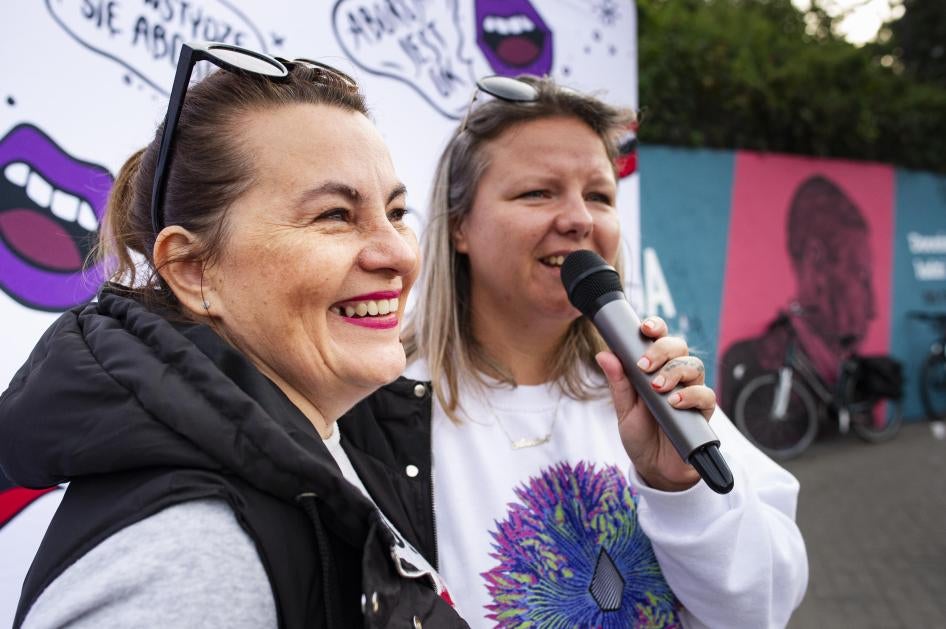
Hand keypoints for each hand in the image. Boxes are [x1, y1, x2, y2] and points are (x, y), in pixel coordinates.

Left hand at [595, 316, 716, 491]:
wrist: (655, 466)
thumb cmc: (640, 433)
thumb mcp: (624, 409)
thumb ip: (618, 382)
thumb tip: (603, 354)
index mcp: (655, 367)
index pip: (660, 338)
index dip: (656, 327)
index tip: (644, 328)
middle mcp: (676, 374)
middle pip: (679, 346)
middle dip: (662, 350)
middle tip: (644, 366)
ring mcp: (691, 391)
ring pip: (694, 365)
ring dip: (674, 372)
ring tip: (657, 387)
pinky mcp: (703, 411)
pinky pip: (706, 394)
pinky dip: (691, 395)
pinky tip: (675, 402)